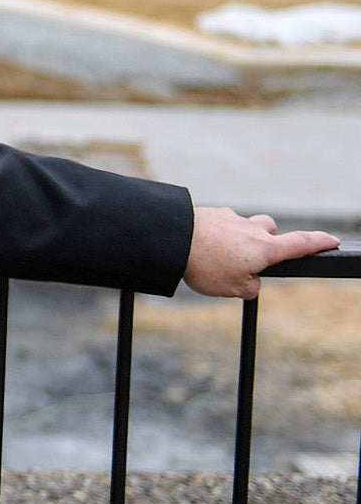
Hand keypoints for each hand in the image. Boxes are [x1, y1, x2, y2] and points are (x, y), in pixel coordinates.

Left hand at [184, 206, 338, 297]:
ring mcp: (230, 218)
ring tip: (216, 259)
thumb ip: (251, 286)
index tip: (332, 240)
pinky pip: (221, 226)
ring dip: (238, 241)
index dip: (319, 243)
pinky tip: (200, 250)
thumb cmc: (205, 265)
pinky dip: (216, 237)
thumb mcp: (235, 289)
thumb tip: (249, 278)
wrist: (171, 239)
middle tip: (248, 261)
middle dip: (267, 244)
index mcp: (265, 248)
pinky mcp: (210, 214)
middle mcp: (251, 229)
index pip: (301, 243)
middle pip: (271, 231)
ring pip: (244, 228)